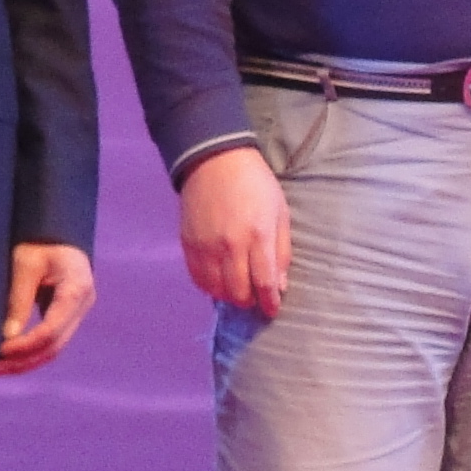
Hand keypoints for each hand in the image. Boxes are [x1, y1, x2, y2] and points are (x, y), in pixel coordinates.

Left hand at [0, 243, 96, 375]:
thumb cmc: (41, 242)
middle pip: (54, 345)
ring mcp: (78, 312)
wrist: (56, 232)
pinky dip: (30, 352)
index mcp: (76, 289)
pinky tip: (8, 358)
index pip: (51, 329)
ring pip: (54, 349)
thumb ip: (19, 299)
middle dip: (22, 360)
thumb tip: (8, 336)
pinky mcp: (67, 316)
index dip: (25, 344)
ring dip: (25, 362)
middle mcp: (82, 305)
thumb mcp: (25, 265)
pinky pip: (50, 342)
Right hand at [179, 143, 290, 313]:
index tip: (273, 310)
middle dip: (250, 301)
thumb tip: (280, 285)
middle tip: (256, 298)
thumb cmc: (256, 185)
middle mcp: (230, 245)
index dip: (270, 302)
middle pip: (238, 292)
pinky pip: (197, 279)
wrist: (215, 161)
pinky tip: (219, 282)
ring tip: (239, 290)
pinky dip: (209, 287)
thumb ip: (282, 251)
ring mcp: (206, 246)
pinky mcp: (188, 244)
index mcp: (258, 236)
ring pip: (216, 290)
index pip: (264, 282)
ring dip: (230, 296)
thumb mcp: (280, 212)